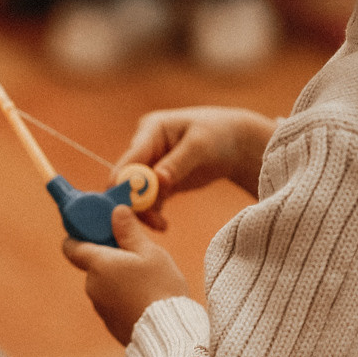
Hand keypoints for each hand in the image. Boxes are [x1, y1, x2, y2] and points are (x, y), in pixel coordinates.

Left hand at [61, 207, 190, 344]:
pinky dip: (124, 295)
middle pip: (93, 264)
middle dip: (110, 257)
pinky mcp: (109, 322)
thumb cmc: (160, 287)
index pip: (71, 246)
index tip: (96, 229)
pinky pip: (113, 301)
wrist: (168, 332)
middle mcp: (92, 286)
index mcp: (97, 264)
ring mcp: (99, 307)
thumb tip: (115, 212)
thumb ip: (128, 231)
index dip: (79, 235)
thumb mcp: (149, 252)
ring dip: (119, 277)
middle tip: (137, 253)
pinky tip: (146, 297)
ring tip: (147, 279)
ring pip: (104, 283)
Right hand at [119, 107, 275, 228]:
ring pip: (135, 193)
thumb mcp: (200, 146)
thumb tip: (157, 180)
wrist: (234, 142)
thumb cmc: (218, 134)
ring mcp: (149, 165)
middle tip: (151, 221)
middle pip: (126, 179)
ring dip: (144, 211)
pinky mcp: (157, 182)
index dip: (124, 182)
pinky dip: (152, 214)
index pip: (129, 159)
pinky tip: (163, 224)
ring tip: (161, 225)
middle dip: (134, 201)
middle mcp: (144, 148)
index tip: (129, 204)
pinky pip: (147, 201)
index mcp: (150, 130)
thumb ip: (177, 163)